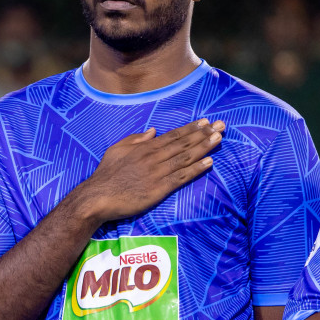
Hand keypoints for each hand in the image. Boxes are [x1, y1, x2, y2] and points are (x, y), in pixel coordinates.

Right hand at [73, 120, 223, 224]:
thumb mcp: (116, 149)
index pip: (173, 135)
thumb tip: (153, 130)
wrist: (98, 197)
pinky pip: (182, 177)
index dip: (191, 128)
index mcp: (145, 147)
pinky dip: (196, 169)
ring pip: (185, 157)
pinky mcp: (159, 189)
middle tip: (221, 126)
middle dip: (203, 134)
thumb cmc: (106, 174)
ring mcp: (157, 173)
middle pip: (183, 143)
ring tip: (219, 139)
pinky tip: (209, 162)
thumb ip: (136, 139)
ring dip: (204, 147)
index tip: (206, 122)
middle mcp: (154, 157)